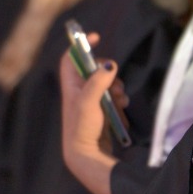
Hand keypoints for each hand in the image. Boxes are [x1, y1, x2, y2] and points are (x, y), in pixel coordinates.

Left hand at [60, 34, 116, 193]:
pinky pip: (112, 97)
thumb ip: (99, 80)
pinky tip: (122, 108)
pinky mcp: (100, 111)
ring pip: (107, 83)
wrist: (86, 155)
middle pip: (94, 69)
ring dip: (117, 88)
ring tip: (119, 99)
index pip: (71, 58)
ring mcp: (90, 101)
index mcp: (70, 85)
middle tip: (114, 80)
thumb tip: (110, 64)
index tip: (96, 38)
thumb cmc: (81, 127)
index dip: (81, 46)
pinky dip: (119, 99)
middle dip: (108, 72)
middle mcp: (78, 90)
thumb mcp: (89, 101)